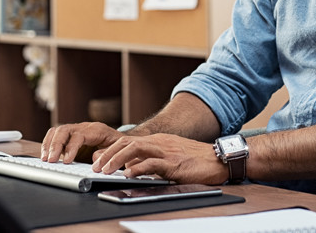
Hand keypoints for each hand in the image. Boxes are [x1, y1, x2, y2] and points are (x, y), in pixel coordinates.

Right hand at [41, 122, 123, 163]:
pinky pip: (56, 135)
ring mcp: (76, 129)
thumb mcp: (117, 151)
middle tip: (50, 160)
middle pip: (64, 130)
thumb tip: (94, 158)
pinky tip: (46, 155)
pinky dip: (49, 143)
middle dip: (55, 145)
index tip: (66, 160)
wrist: (121, 141)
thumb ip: (106, 154)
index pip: (79, 135)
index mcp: (96, 129)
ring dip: (49, 144)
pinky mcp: (71, 136)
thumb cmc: (119, 146)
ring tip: (45, 159)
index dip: (71, 147)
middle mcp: (84, 127)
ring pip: (58, 131)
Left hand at [92, 133, 228, 184]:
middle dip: (108, 154)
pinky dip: (138, 168)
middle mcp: (160, 143)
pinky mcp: (174, 163)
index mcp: (159, 141)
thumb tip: (131, 168)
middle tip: (96, 167)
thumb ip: (152, 160)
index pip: (128, 141)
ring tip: (105, 170)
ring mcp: (167, 151)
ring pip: (135, 149)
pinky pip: (152, 163)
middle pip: (127, 143)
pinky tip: (128, 174)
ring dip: (117, 160)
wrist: (220, 159)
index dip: (111, 150)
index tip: (98, 160)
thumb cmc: (197, 160)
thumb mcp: (171, 156)